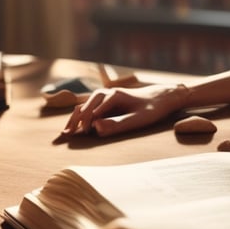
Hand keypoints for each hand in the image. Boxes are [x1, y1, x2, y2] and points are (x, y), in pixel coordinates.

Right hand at [61, 83, 190, 136]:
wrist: (163, 97)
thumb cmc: (153, 108)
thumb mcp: (139, 119)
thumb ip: (118, 124)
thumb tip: (97, 128)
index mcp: (114, 96)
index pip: (93, 109)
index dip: (85, 122)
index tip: (79, 135)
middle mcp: (108, 93)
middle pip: (85, 106)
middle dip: (75, 120)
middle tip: (66, 134)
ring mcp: (108, 96)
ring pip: (86, 105)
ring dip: (76, 117)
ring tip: (67, 131)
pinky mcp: (109, 101)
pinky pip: (92, 107)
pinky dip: (83, 115)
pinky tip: (78, 125)